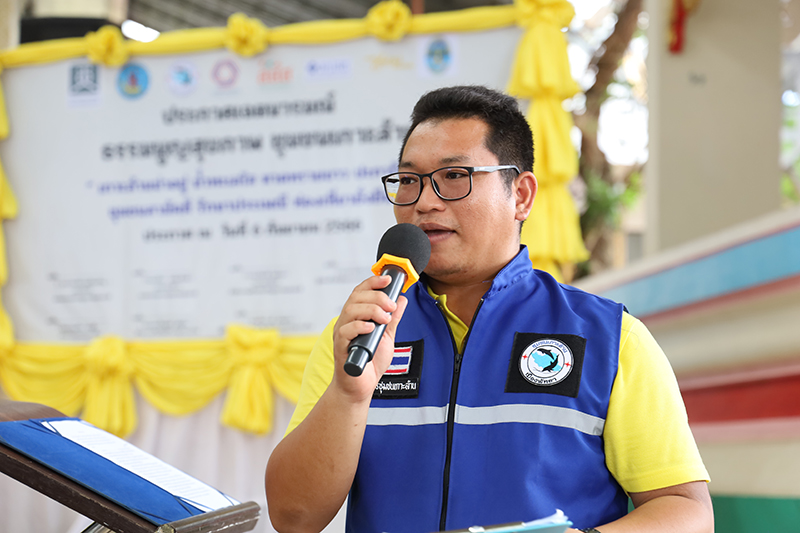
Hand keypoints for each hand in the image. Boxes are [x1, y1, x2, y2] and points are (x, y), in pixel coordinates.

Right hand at [331, 274, 408, 401]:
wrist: (361, 387)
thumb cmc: (370, 362)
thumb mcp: (387, 336)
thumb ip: (393, 319)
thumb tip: (402, 299)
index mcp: (356, 316)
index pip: (361, 291)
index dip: (373, 282)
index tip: (388, 279)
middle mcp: (346, 321)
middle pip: (356, 298)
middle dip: (376, 297)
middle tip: (391, 306)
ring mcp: (342, 333)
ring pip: (351, 310)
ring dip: (371, 310)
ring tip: (385, 319)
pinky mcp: (340, 347)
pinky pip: (345, 331)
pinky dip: (359, 326)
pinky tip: (370, 327)